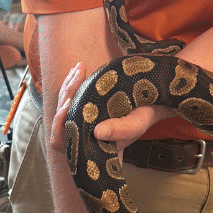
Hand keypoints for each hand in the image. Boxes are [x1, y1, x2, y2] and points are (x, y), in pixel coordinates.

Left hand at [50, 61, 175, 153]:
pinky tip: (81, 67)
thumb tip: (97, 133)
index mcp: (90, 145)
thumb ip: (120, 130)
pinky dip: (74, 80)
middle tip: (79, 76)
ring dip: (69, 84)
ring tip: (81, 68)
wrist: (153, 102)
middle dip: (66, 95)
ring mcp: (83, 118)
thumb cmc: (145, 117)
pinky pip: (72, 93)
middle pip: (60, 118)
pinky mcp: (86, 104)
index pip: (61, 142)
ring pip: (64, 103)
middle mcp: (83, 133)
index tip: (68, 105)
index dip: (59, 125)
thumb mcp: (137, 124)